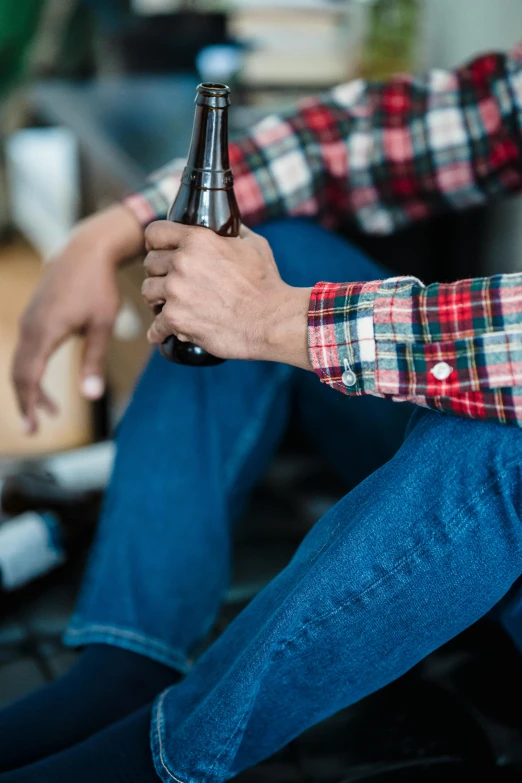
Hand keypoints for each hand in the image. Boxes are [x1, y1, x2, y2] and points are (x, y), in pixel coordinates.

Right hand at [12, 204, 143, 433]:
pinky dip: (31, 372)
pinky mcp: (32, 317)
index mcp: (44, 332)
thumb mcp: (102, 326)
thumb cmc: (98, 287)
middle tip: (34, 429)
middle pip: (18, 373)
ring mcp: (28, 321)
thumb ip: (94, 362)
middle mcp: (30, 327)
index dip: (29, 405)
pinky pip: (25, 351)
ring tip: (49, 412)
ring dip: (30, 389)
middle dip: (25, 403)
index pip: (28, 377)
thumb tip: (91, 396)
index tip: (33, 429)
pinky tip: (47, 386)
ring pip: (20, 363)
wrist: (85, 251)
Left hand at [142, 221, 312, 369]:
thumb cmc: (266, 284)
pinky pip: (155, 326)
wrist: (271, 320)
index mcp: (197, 239)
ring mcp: (176, 292)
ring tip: (168, 305)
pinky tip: (161, 333)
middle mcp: (182, 263)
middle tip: (170, 283)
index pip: (154, 233)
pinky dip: (159, 332)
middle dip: (159, 273)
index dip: (155, 243)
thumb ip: (233, 231)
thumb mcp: (253, 245)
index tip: (159, 251)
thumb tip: (226, 224)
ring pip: (148, 292)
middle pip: (150, 264)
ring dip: (157, 299)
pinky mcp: (176, 319)